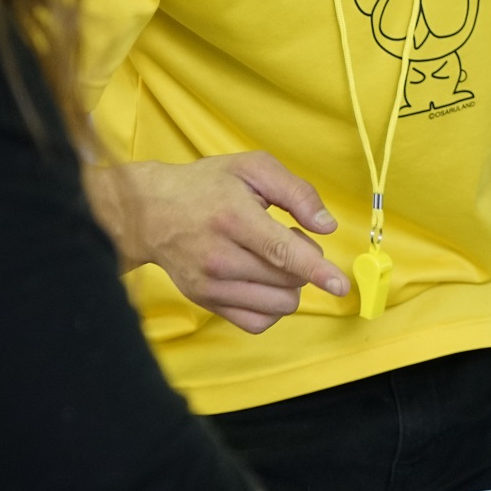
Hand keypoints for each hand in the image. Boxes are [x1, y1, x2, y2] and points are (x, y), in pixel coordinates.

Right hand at [100, 152, 349, 333]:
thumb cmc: (206, 186)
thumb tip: (326, 226)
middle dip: (302, 262)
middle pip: (288, 279)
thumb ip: (296, 192)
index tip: (339, 285)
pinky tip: (264, 283)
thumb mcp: (252, 168)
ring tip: (270, 259)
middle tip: (284, 237)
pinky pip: (258, 322)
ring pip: (279, 304)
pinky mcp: (206, 302)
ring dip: (289, 284)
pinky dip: (272, 307)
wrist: (151, 211)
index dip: (316, 270)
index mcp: (234, 219)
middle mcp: (220, 257)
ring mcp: (211, 285)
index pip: (282, 252)